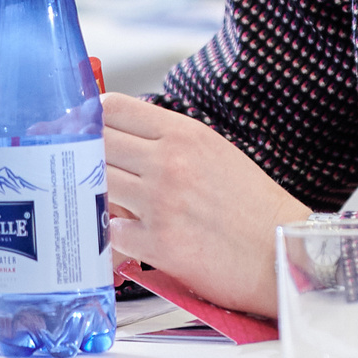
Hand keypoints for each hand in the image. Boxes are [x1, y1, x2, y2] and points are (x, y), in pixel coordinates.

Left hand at [101, 93, 310, 314]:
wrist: (280, 249)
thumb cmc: (252, 204)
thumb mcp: (215, 153)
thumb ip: (168, 143)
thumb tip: (119, 143)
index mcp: (184, 133)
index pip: (112, 108)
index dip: (88, 118)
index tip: (80, 130)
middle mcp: (168, 162)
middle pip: (95, 144)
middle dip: (82, 157)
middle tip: (76, 170)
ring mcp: (160, 203)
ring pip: (95, 186)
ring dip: (95, 197)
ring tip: (105, 205)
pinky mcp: (157, 243)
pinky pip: (110, 233)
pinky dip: (113, 236)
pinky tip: (129, 237)